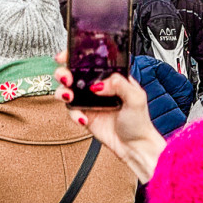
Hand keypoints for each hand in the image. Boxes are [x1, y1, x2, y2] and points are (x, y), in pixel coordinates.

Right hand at [53, 52, 165, 182]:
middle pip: (74, 74)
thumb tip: (99, 83)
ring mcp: (90, 101)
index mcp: (111, 77)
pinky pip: (71, 111)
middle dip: (64, 73)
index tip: (66, 55)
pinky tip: (83, 118)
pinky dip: (74, 114)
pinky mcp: (84, 115)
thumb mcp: (136, 98)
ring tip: (69, 96)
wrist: (135, 147)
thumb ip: (119, 85)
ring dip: (63, 92)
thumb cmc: (139, 122)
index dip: (76, 56)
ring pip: (68, 91)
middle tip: (66, 78)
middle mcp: (98, 87)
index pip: (91, 61)